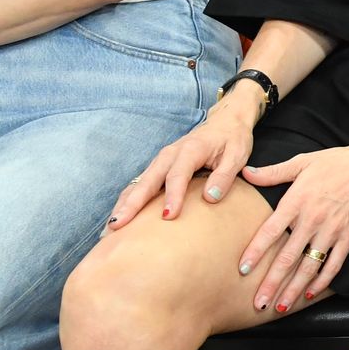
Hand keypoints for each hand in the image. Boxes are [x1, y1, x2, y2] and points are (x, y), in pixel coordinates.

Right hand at [107, 89, 260, 230]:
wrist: (224, 122)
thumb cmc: (232, 139)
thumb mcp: (237, 154)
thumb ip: (225, 176)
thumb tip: (210, 198)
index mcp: (190, 150)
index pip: (177, 176)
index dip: (172, 196)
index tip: (167, 217)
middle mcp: (169, 154)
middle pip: (148, 180)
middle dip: (132, 203)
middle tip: (119, 225)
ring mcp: (160, 161)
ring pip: (138, 183)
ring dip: (124, 204)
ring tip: (111, 227)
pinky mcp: (158, 167)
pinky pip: (139, 185)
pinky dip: (127, 200)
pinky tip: (119, 218)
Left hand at [236, 133, 348, 311]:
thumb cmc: (336, 162)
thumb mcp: (302, 162)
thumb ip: (273, 172)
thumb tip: (246, 173)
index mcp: (297, 201)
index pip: (271, 231)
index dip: (256, 251)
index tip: (242, 269)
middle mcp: (313, 219)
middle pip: (288, 257)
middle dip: (271, 283)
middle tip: (258, 303)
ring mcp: (332, 230)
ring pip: (309, 266)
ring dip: (294, 289)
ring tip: (280, 306)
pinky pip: (334, 263)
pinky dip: (322, 280)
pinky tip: (310, 293)